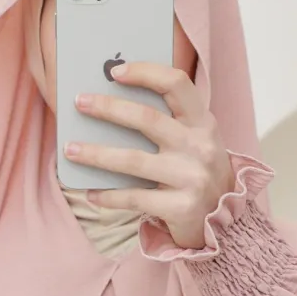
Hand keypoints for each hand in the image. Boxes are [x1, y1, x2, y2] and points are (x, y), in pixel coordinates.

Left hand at [64, 62, 235, 249]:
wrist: (226, 223)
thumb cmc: (197, 174)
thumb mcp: (193, 143)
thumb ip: (167, 124)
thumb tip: (111, 106)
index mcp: (202, 123)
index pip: (176, 83)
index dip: (145, 72)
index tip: (115, 72)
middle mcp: (199, 146)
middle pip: (147, 118)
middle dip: (108, 108)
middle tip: (79, 102)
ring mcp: (191, 177)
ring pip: (133, 160)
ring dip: (96, 154)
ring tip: (70, 150)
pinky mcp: (180, 207)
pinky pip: (135, 198)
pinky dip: (109, 196)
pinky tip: (90, 193)